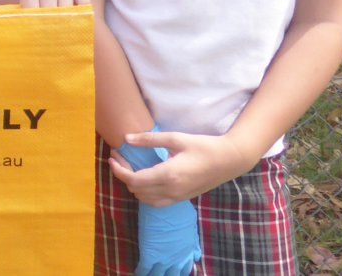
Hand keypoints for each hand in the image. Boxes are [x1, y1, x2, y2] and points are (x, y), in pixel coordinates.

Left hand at [112, 130, 257, 206]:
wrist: (229, 160)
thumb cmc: (203, 146)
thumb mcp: (176, 138)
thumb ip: (149, 139)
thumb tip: (126, 138)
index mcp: (168, 174)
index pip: (134, 179)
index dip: (118, 170)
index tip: (113, 156)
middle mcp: (171, 190)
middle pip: (136, 190)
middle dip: (123, 175)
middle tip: (120, 158)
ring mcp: (177, 197)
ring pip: (145, 199)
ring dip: (134, 185)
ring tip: (130, 168)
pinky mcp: (182, 199)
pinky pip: (156, 203)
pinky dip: (145, 194)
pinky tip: (145, 179)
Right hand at [134, 198, 201, 275]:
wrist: (168, 207)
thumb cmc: (181, 211)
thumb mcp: (192, 228)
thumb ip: (194, 244)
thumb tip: (196, 256)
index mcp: (187, 253)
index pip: (185, 271)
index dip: (179, 274)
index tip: (174, 273)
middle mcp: (176, 260)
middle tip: (160, 273)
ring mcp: (162, 258)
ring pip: (157, 275)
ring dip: (152, 275)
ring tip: (148, 274)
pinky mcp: (149, 254)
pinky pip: (143, 269)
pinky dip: (140, 272)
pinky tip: (137, 272)